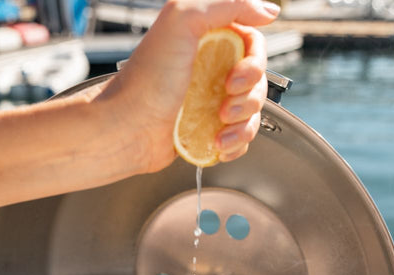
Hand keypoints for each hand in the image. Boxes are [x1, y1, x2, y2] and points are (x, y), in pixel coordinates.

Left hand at [96, 0, 279, 172]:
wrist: (126, 129)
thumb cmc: (145, 79)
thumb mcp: (181, 21)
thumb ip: (227, 5)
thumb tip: (267, 10)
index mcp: (206, 40)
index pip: (253, 42)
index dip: (254, 60)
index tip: (237, 73)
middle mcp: (210, 69)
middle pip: (258, 79)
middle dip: (248, 93)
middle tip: (225, 97)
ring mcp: (210, 101)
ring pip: (252, 110)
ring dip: (243, 121)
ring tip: (219, 123)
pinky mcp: (208, 130)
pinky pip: (241, 136)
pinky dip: (236, 142)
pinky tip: (218, 142)